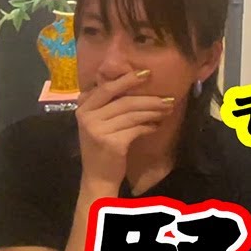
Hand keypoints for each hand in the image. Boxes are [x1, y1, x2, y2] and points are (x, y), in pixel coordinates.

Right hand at [75, 69, 175, 184]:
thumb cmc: (101, 148)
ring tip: (168, 109)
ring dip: (153, 111)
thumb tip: (134, 86)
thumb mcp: (97, 123)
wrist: (97, 177)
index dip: (127, 79)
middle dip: (148, 97)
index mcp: (83, 108)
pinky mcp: (112, 142)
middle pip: (123, 100)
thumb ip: (107, 105)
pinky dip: (149, 126)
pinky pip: (136, 129)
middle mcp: (87, 117)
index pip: (107, 88)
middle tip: (167, 96)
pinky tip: (157, 125)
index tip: (146, 73)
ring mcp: (98, 130)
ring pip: (132, 114)